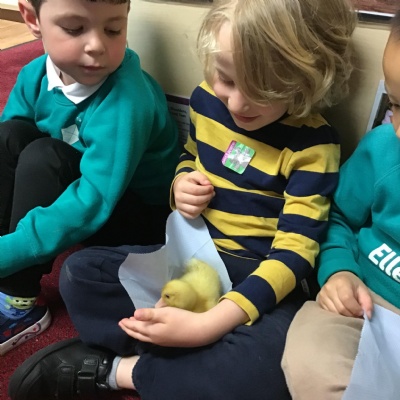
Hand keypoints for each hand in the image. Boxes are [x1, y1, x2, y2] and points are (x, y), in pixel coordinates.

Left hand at [118, 299, 247, 346]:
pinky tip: (148, 331)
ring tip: (132, 327)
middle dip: (129, 329)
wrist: (199, 332)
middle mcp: (155, 339)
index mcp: (152, 332)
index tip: (121, 320)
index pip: (136, 328)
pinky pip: (151, 338)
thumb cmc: (182, 320)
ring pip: (144, 337)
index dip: (128, 324)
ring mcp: (162, 341)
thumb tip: (133, 314)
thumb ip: (149, 314)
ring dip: (137, 331)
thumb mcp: (165, 314)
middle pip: (138, 335)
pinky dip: (144, 333)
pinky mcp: (169, 341)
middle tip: (122, 324)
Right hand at [173, 171, 214, 218]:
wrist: (179, 187)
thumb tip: (208, 184)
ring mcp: (179, 206)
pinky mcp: (181, 212)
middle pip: (196, 200)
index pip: (196, 190)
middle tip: (212, 194)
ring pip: (195, 209)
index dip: (206, 190)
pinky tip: (202, 205)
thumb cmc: (189, 181)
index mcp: (181, 186)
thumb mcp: (195, 175)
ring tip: (208, 199)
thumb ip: (202, 177)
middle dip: (207, 197)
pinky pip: (192, 216)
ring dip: (205, 205)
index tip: (211, 188)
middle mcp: (178, 197)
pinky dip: (199, 212)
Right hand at [317, 271, 372, 318]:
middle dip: (351, 315)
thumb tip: (367, 316)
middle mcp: (329, 288)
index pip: (346, 299)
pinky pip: (329, 313)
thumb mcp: (363, 290)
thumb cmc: (352, 285)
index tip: (362, 312)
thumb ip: (367, 302)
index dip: (355, 309)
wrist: (338, 278)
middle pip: (341, 308)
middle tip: (357, 315)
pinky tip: (342, 312)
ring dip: (345, 316)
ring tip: (350, 313)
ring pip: (335, 313)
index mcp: (341, 283)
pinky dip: (337, 316)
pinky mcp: (319, 302)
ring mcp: (322, 295)